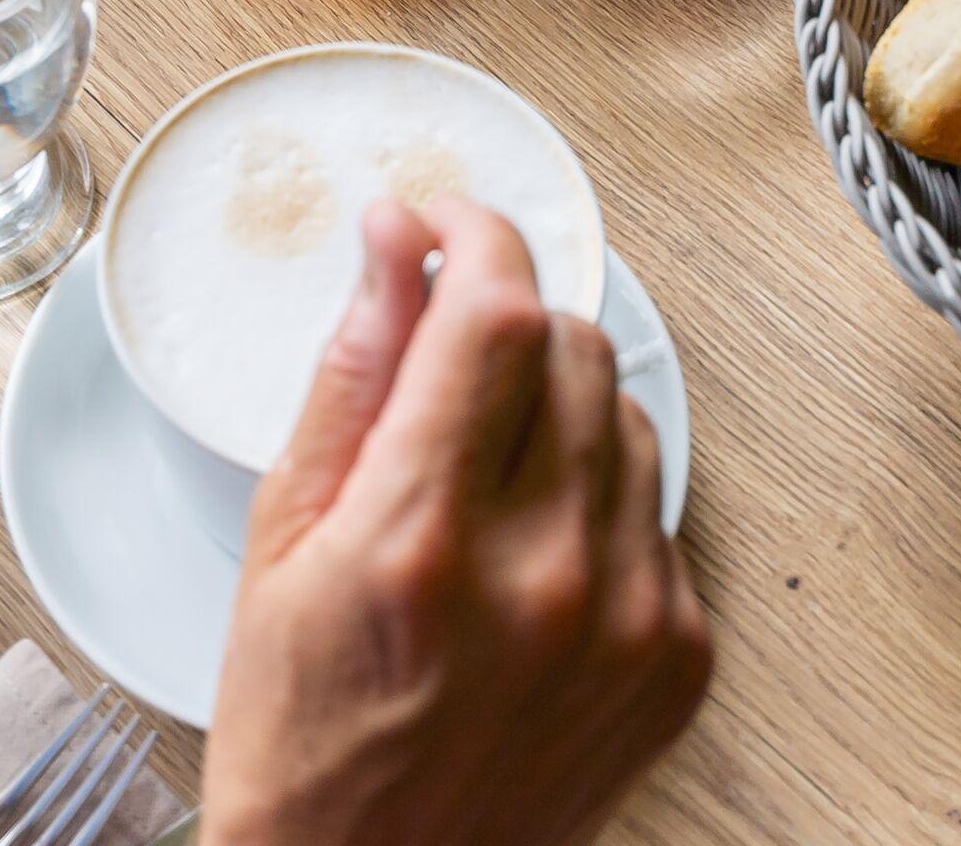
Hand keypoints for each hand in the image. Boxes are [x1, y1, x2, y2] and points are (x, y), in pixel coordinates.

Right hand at [205, 200, 711, 845]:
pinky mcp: (677, 660)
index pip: (497, 313)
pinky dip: (598, 502)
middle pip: (570, 348)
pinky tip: (530, 556)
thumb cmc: (305, 736)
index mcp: (422, 540)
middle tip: (446, 356)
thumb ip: (352, 373)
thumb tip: (393, 242)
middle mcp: (542, 576)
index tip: (448, 224)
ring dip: (558, 409)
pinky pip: (658, 511)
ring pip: (625, 417)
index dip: (476, 235)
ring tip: (482, 476)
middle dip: (505, 324)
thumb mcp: (283, 542)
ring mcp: (626, 623)